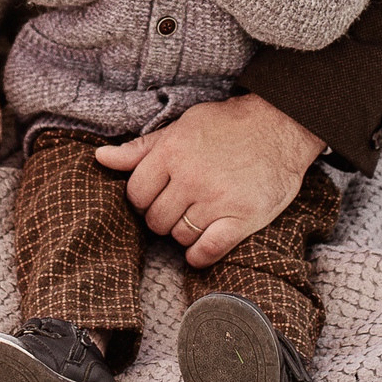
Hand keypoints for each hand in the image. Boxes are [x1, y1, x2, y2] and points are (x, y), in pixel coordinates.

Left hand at [94, 94, 324, 267]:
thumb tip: (100, 157)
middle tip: (179, 207)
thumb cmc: (226, 125)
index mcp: (172, 152)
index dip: (143, 199)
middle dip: (162, 217)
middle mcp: (191, 177)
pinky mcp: (243, 217)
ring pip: (179, 236)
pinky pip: (208, 251)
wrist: (280, 125)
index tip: (158, 195)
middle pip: (155, 219)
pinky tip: (203, 247)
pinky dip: (200, 256)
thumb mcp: (181, 127)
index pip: (136, 193)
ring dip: (183, 234)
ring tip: (197, 219)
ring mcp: (217, 199)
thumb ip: (141, 148)